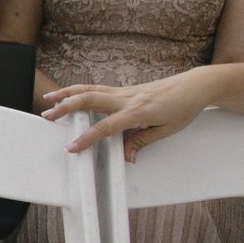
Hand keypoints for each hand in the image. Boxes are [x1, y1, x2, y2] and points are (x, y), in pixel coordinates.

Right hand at [45, 71, 228, 158]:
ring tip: (49, 99)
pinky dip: (79, 91)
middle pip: (88, 100)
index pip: (105, 127)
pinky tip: (69, 95)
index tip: (72, 148)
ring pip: (89, 90)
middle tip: (47, 116)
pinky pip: (96, 88)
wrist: (195, 86)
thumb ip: (141, 142)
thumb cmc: (184, 107)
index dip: (86, 138)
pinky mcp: (123, 89)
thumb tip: (126, 156)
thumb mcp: (166, 130)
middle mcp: (127, 99)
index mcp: (138, 112)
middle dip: (65, 107)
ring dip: (66, 94)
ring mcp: (124, 91)